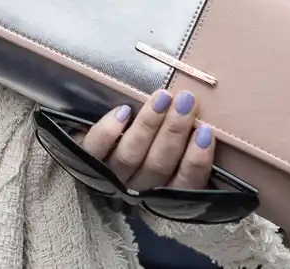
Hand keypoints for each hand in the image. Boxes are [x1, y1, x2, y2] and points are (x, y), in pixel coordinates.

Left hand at [78, 91, 216, 193]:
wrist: (90, 152)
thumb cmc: (144, 147)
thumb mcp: (168, 155)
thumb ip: (185, 144)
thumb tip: (204, 119)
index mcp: (163, 192)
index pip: (185, 185)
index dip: (196, 161)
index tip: (206, 131)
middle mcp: (136, 189)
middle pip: (158, 164)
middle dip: (174, 131)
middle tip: (186, 100)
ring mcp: (108, 176)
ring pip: (130, 155)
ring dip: (149, 124)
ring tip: (163, 97)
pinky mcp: (83, 160)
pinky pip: (95, 149)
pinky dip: (109, 131)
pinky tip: (123, 111)